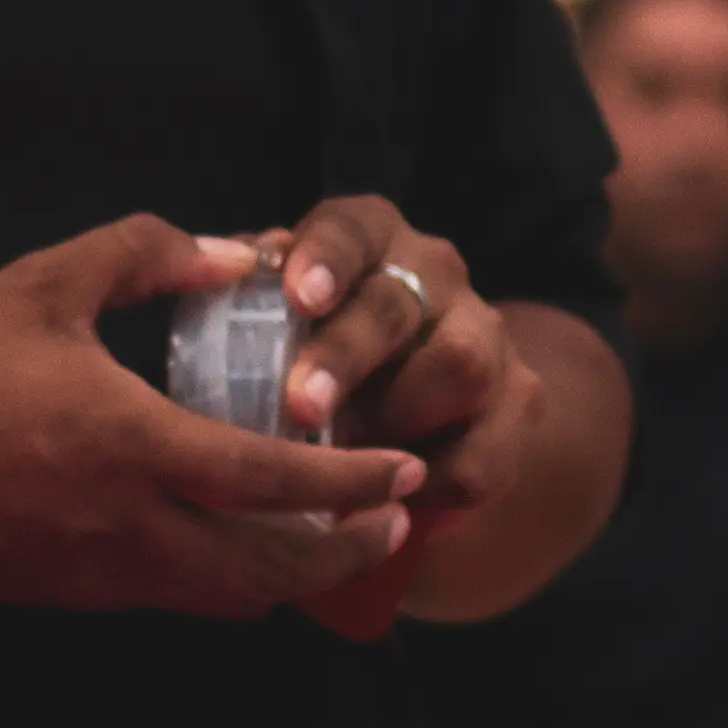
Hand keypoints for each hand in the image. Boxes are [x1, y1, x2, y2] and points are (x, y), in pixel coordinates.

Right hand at [0, 216, 423, 613]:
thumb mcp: (46, 284)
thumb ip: (149, 255)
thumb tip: (239, 254)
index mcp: (130, 446)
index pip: (272, 481)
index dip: (354, 484)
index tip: (408, 471)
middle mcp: (125, 527)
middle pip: (270, 569)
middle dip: (349, 550)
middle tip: (398, 520)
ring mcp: (97, 574)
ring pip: (226, 600)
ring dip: (294, 576)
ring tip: (337, 538)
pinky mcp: (69, 597)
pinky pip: (174, 600)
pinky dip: (230, 584)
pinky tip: (246, 545)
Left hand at [253, 194, 535, 536]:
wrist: (419, 404)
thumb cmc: (314, 354)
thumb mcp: (276, 321)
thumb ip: (248, 305)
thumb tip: (207, 287)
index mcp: (372, 239)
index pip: (352, 229)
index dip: (326, 257)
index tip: (298, 297)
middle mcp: (436, 274)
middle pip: (396, 306)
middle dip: (345, 357)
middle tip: (300, 406)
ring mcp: (486, 335)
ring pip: (460, 366)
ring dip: (393, 419)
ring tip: (341, 462)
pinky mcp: (520, 402)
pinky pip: (480, 455)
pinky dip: (425, 486)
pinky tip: (384, 499)